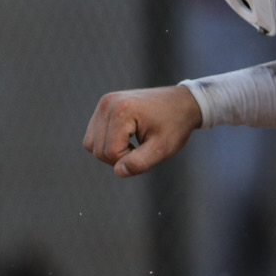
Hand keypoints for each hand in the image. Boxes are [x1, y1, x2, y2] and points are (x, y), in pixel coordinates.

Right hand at [82, 85, 203, 177]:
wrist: (183, 102)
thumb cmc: (176, 125)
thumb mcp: (163, 148)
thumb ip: (140, 162)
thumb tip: (118, 172)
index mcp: (122, 111)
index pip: (111, 152)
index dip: (129, 161)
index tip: (150, 152)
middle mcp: (107, 104)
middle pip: (97, 150)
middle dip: (119, 157)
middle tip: (144, 150)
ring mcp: (104, 103)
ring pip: (91, 144)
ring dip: (112, 151)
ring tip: (136, 145)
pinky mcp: (104, 106)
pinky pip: (94, 135)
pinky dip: (108, 143)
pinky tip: (129, 138)